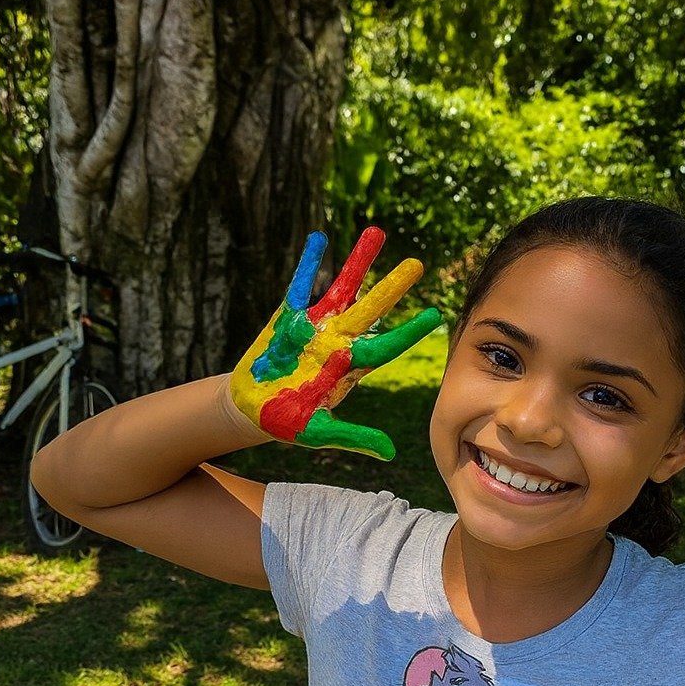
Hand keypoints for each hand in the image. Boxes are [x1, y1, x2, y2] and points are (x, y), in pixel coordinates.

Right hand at [229, 227, 440, 459]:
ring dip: (358, 263)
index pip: (385, 346)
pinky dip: (308, 263)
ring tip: (377, 232)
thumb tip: (391, 453)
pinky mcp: (287, 318)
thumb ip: (353, 437)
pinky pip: (299, 285)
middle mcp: (338, 342)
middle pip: (371, 309)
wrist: (251, 408)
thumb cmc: (287, 421)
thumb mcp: (319, 432)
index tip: (434, 316)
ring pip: (342, 288)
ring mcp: (314, 327)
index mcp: (349, 367)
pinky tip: (320, 238)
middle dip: (393, 287)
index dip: (408, 332)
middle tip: (418, 264)